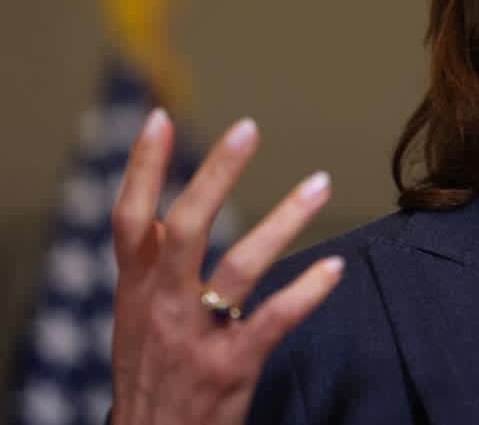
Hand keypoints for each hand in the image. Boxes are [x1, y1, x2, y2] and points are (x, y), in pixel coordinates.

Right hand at [109, 109, 342, 424]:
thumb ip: (151, 268)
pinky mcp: (231, 366)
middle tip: (248, 128)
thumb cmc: (153, 374)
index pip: (128, 217)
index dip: (141, 168)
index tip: (159, 118)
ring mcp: (196, 335)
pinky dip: (307, 291)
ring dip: (283, 220)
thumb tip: (164, 214)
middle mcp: (161, 305)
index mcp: (136, 289)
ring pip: (239, 266)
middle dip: (215, 173)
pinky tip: (335, 268)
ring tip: (319, 184)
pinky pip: (274, 320)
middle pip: (184, 226)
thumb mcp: (135, 318)